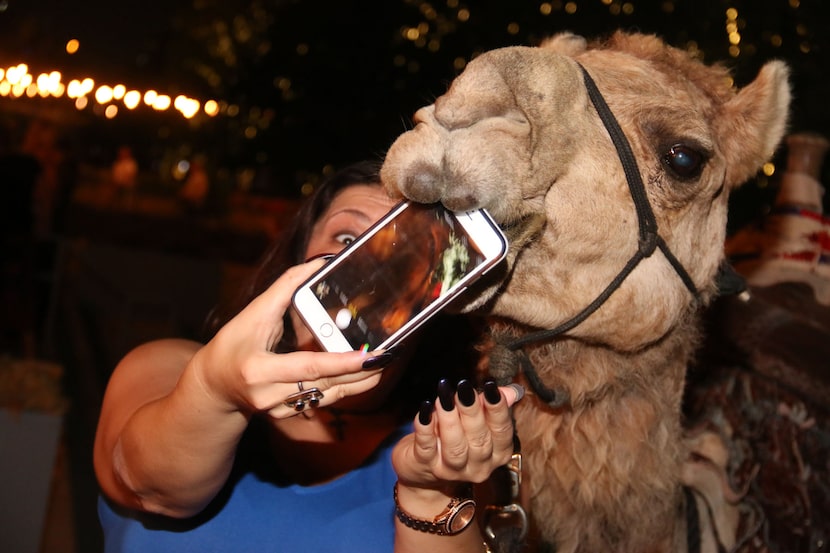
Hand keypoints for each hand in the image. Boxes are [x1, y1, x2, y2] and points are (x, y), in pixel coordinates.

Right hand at [188, 259, 389, 417]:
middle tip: (389, 356)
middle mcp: (269, 395)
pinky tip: (362, 374)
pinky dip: (344, 386)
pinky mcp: (286, 416)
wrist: (213, 387)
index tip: (372, 356)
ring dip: (359, 381)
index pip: (310, 367)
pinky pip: (323, 400)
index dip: (343, 363)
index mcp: (259, 370)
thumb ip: (285, 288)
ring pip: (329, 395)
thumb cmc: (231, 345)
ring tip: (383, 363)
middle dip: (361, 372)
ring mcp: (279, 410)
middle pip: (326, 384)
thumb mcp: (253, 314)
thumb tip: (318, 262)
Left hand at [392, 378, 522, 489]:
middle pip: (479, 439)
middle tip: (464, 387)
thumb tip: (511, 392)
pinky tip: (425, 409)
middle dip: (471, 411)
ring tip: (444, 397)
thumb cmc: (455, 437)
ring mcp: (452, 470)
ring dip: (449, 419)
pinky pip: (426, 446)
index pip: (502, 430)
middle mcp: (479, 465)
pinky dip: (425, 427)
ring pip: (454, 447)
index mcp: (498, 453)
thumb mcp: (477, 420)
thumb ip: (492, 405)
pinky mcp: (425, 466)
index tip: (491, 386)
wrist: (424, 469)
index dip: (497, 408)